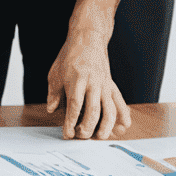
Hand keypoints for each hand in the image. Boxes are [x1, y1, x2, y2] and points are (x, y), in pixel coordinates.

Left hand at [45, 0, 131, 139]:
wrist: (88, 39)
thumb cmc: (70, 55)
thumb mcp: (55, 72)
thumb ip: (53, 93)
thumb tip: (52, 110)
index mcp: (77, 79)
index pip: (75, 105)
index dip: (71, 122)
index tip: (67, 134)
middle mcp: (93, 83)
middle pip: (93, 111)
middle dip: (87, 128)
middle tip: (81, 136)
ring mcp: (105, 85)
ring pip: (110, 110)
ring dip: (106, 127)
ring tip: (99, 137)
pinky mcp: (112, 86)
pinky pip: (121, 104)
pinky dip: (123, 117)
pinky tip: (120, 128)